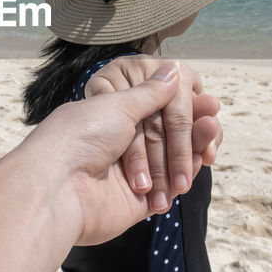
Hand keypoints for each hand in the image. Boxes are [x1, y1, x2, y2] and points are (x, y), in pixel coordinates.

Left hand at [12, 66, 213, 245]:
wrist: (59, 187)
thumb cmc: (79, 137)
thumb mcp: (116, 104)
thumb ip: (149, 93)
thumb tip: (172, 70)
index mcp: (107, 117)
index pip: (150, 107)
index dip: (177, 102)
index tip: (201, 95)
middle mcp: (117, 144)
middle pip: (164, 133)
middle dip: (189, 125)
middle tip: (212, 114)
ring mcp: (129, 173)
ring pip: (171, 159)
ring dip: (192, 146)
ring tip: (212, 130)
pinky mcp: (138, 201)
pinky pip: (169, 186)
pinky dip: (188, 171)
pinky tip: (205, 156)